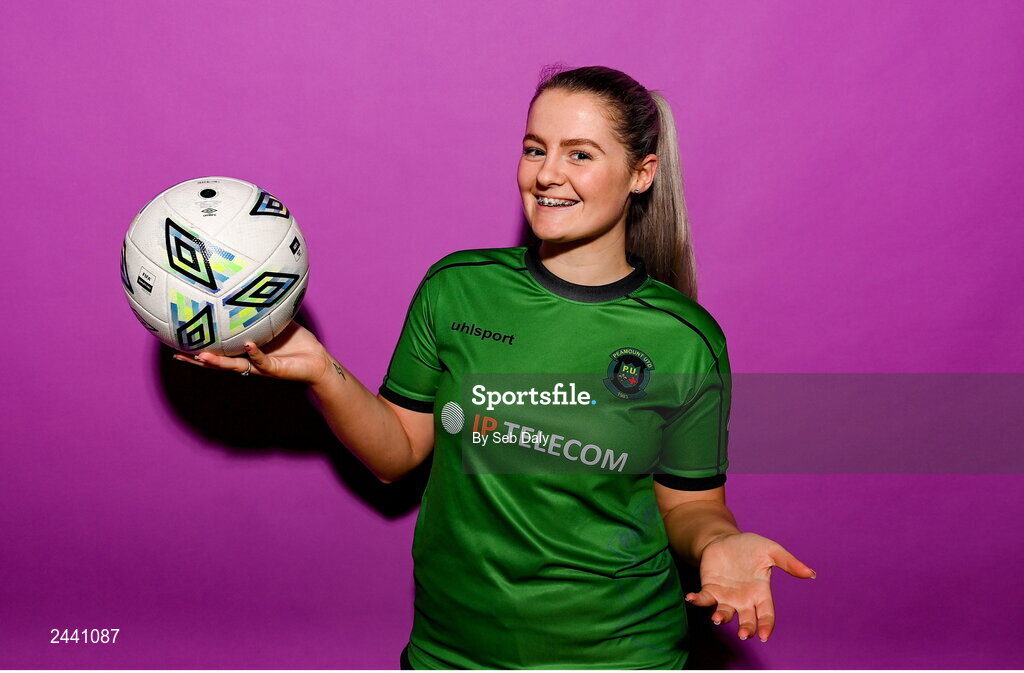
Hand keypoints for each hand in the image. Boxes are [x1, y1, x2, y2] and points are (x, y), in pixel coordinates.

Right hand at [172, 321, 332, 384]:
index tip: (178, 339)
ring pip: (232, 366)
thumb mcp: (277, 319)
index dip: (197, 345)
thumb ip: (264, 306)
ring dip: (217, 362)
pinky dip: (255, 353)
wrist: (318, 360)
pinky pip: (261, 360)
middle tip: (176, 354)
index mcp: (244, 349)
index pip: (217, 348)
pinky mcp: (274, 369)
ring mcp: (258, 366)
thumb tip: (255, 281)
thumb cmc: (297, 342)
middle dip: (197, 358)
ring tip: (201, 356)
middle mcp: (247, 360)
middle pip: (216, 361)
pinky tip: (248, 344)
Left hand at [684, 532, 814, 642]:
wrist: (724, 539)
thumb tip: (811, 574)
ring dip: (721, 617)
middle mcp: (743, 599)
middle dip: (746, 629)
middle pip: (747, 620)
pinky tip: (691, 598)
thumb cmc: (749, 546)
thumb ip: (789, 563)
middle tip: (744, 635)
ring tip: (718, 619)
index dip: (766, 625)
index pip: (766, 614)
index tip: (765, 635)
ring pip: (724, 613)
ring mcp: (726, 596)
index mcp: (761, 593)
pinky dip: (698, 600)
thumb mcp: (771, 551)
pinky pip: (704, 599)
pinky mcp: (710, 589)